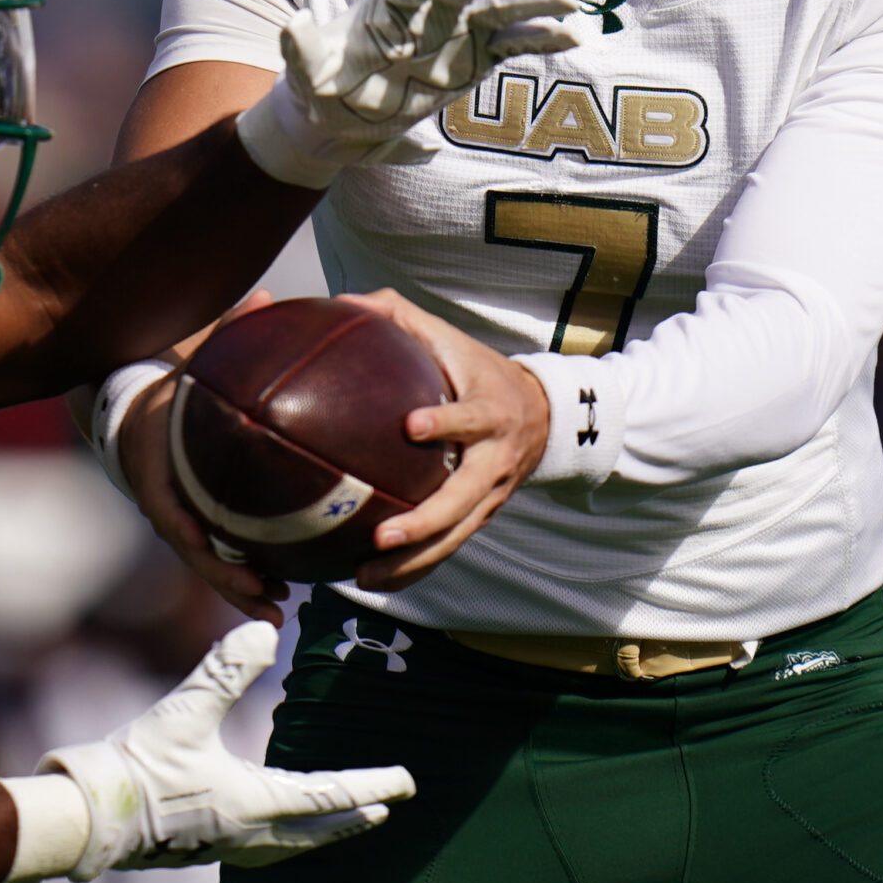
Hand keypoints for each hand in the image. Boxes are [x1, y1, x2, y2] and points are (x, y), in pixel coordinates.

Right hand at [39, 622, 415, 876]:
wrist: (85, 817)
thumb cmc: (135, 764)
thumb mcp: (185, 708)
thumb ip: (227, 668)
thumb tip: (266, 627)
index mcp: (252, 803)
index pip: (327, 795)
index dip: (370, 785)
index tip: (406, 784)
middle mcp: (245, 833)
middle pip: (315, 831)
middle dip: (352, 818)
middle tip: (385, 809)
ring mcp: (221, 845)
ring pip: (288, 845)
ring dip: (320, 832)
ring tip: (339, 823)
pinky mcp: (198, 847)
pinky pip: (259, 849)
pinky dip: (283, 839)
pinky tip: (270, 830)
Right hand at [119, 296, 285, 625]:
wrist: (136, 421)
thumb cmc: (172, 393)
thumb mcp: (192, 364)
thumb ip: (225, 336)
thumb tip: (264, 295)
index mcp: (159, 473)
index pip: (168, 507)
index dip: (186, 528)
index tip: (208, 542)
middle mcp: (169, 507)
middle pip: (195, 553)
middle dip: (227, 579)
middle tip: (266, 594)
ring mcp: (181, 524)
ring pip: (210, 568)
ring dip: (241, 591)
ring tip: (280, 608)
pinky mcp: (198, 531)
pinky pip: (223, 561)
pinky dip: (249, 579)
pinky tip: (286, 592)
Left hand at [236, 0, 577, 187]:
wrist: (336, 119)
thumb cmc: (318, 86)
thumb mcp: (304, 70)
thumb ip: (301, 46)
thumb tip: (292, 21)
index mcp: (388, 6)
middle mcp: (427, 13)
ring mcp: (454, 35)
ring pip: (500, 16)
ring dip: (534, 11)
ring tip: (570, 11)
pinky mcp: (473, 60)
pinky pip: (512, 46)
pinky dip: (540, 42)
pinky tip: (573, 39)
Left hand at [343, 289, 549, 592]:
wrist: (542, 413)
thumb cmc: (476, 370)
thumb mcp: (449, 338)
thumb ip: (399, 317)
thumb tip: (341, 301)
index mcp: (489, 411)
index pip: (471, 418)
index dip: (446, 423)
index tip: (410, 425)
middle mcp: (494, 459)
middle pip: (463, 498)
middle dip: (425, 521)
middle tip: (382, 535)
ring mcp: (490, 495)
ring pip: (455, 536)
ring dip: (413, 560)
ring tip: (366, 576)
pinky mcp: (482, 517)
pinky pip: (448, 549)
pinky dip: (414, 570)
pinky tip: (373, 582)